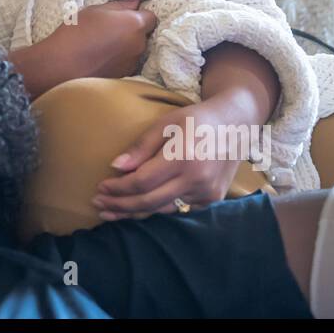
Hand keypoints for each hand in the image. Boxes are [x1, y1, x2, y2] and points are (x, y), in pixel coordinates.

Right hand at [47, 0, 157, 79]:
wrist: (61, 66)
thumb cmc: (76, 33)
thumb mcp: (95, 10)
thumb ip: (120, 5)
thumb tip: (136, 2)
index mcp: (134, 24)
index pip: (151, 17)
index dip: (140, 15)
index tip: (126, 16)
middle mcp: (139, 44)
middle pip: (144, 34)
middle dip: (132, 31)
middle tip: (111, 29)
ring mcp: (132, 63)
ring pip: (135, 50)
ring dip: (125, 46)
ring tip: (104, 45)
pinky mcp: (123, 77)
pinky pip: (126, 63)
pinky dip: (118, 60)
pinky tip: (101, 58)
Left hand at [92, 98, 243, 219]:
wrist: (235, 125)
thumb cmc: (195, 120)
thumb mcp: (166, 123)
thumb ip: (141, 147)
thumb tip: (116, 167)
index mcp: (183, 157)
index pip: (142, 182)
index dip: (118, 188)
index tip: (100, 187)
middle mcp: (197, 179)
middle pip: (149, 202)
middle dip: (120, 205)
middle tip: (99, 204)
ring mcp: (207, 193)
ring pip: (162, 210)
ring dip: (134, 213)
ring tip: (111, 211)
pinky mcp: (212, 199)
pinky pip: (177, 209)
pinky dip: (156, 209)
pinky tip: (138, 208)